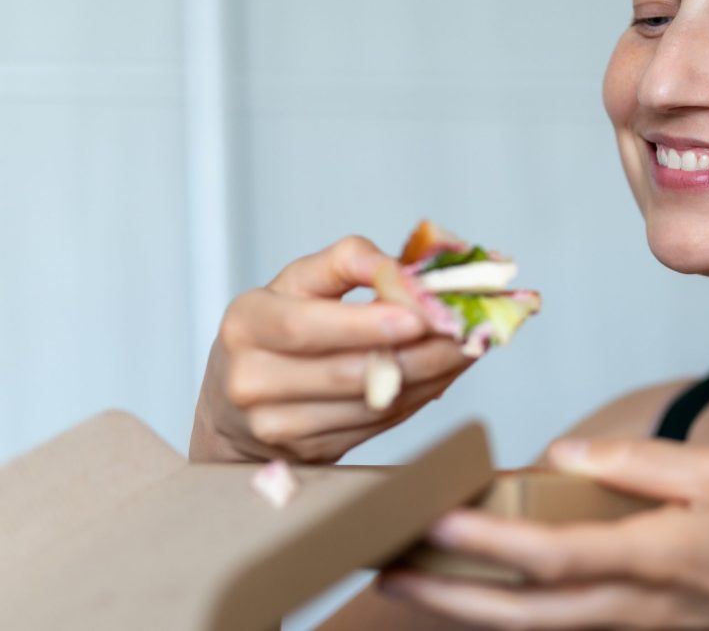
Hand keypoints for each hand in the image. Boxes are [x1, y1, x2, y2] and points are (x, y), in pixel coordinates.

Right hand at [189, 235, 475, 463]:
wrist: (238, 405)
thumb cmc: (277, 330)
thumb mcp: (297, 283)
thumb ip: (345, 262)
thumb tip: (399, 268)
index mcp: (246, 324)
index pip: (304, 326)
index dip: (363, 324)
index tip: (418, 316)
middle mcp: (252, 379)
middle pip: (345, 372)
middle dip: (417, 351)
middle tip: (464, 330)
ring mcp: (278, 424)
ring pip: (370, 403)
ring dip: (430, 375)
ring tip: (465, 347)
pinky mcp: (308, 451)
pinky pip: (377, 424)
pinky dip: (418, 396)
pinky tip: (442, 373)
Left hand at [380, 439, 708, 629]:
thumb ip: (640, 463)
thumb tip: (566, 451)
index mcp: (654, 554)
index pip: (551, 553)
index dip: (485, 540)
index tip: (431, 518)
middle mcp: (633, 600)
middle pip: (521, 607)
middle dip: (447, 593)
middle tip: (384, 568)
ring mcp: (635, 621)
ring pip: (532, 626)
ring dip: (466, 608)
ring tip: (411, 582)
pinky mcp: (642, 625)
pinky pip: (561, 624)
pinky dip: (511, 612)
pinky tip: (481, 591)